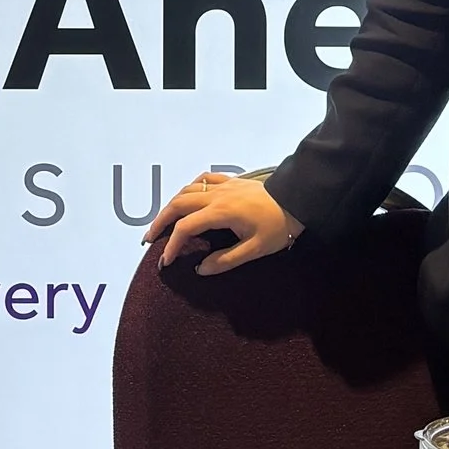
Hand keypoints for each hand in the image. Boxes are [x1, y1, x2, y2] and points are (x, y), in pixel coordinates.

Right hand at [145, 172, 301, 274]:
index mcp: (221, 212)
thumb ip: (226, 261)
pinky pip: (204, 179)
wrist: (299, 199)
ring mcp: (223, 185)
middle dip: (160, 221)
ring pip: (187, 190)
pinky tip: (188, 195)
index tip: (165, 260)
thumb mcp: (255, 250)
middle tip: (149, 238)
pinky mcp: (231, 181)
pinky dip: (191, 187)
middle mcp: (217, 195)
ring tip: (163, 219)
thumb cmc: (279, 226)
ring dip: (171, 204)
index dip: (171, 244)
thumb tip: (201, 269)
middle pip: (178, 204)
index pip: (185, 227)